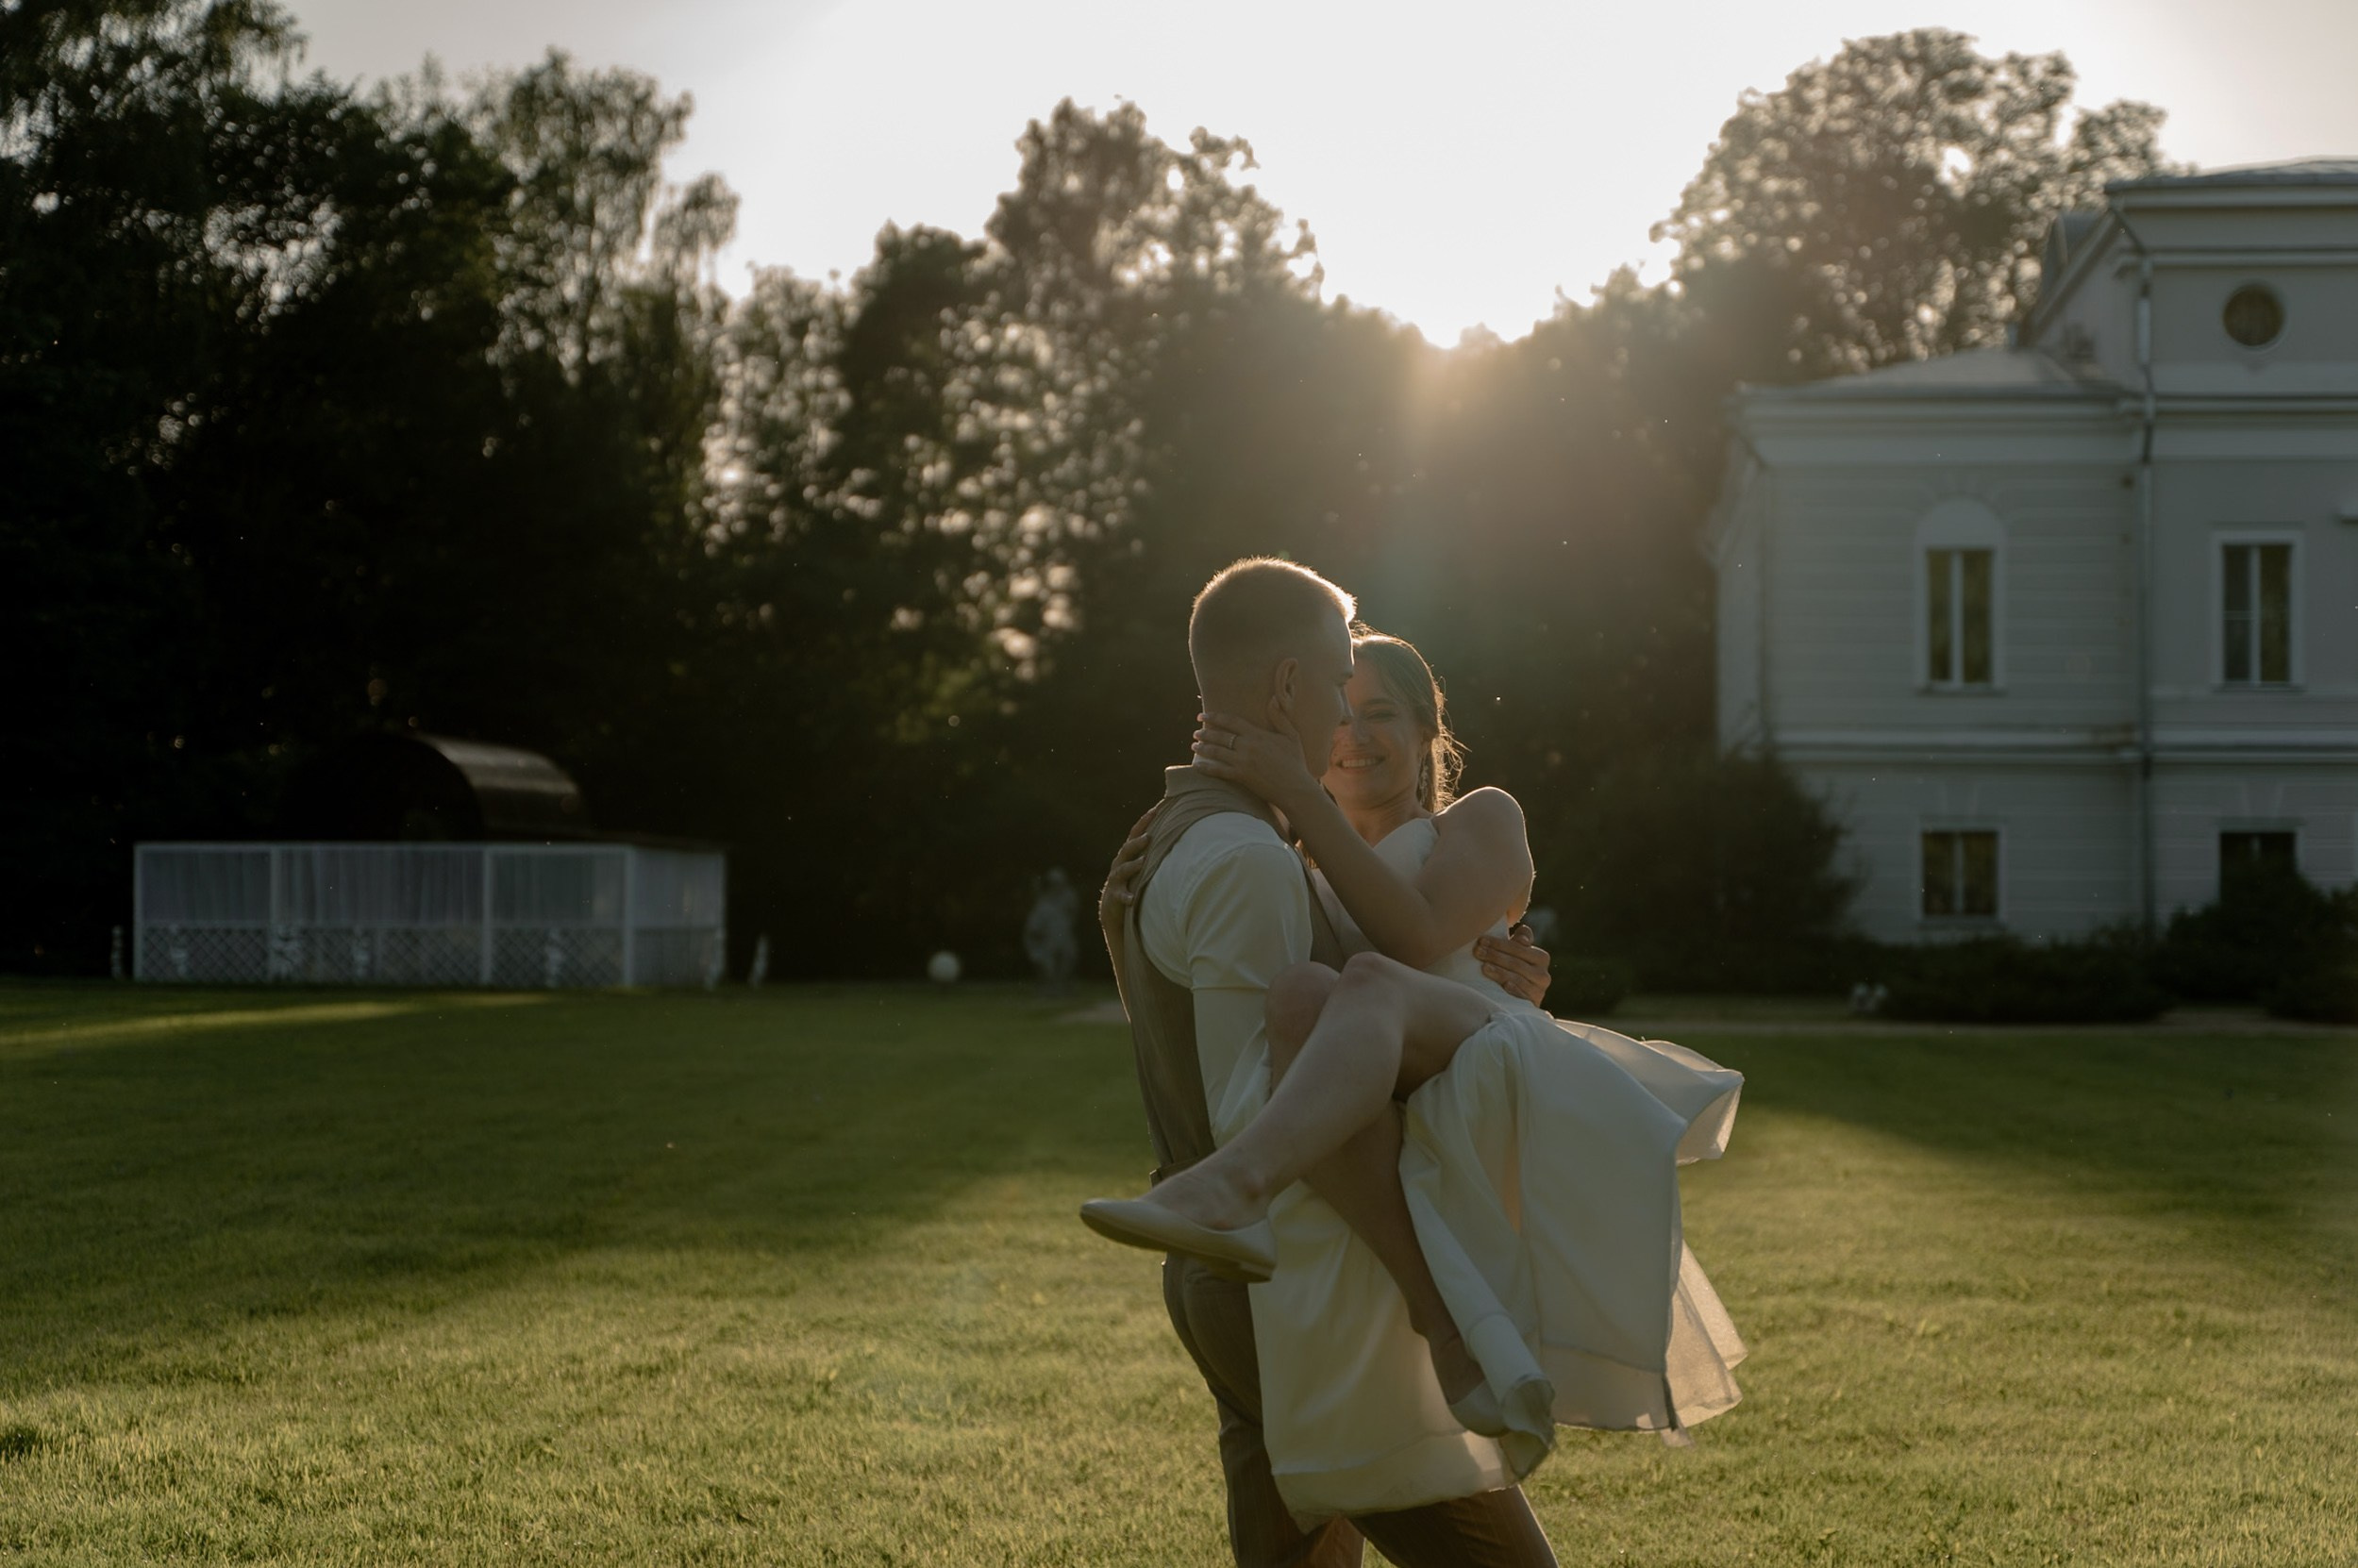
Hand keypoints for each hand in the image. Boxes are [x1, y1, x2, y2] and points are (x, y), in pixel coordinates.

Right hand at [1099, 804, 1159, 934]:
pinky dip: (1126, 896)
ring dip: (1133, 866)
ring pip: (1123, 870)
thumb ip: (1154, 849)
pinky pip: (1121, 896)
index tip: (1155, 809)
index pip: (1135, 833)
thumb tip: (1177, 833)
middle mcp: (1120, 863)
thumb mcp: (1141, 863)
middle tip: (1148, 837)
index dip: (1144, 821)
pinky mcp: (1115, 896)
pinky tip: (1132, 899)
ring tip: (1143, 862)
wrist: (1112, 906)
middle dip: (1137, 842)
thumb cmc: (1133, 881)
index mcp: (1128, 853)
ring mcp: (1116, 879)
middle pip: (1127, 849)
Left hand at [1190, 710, 1323, 813]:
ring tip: (1194, 745)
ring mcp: (1242, 762)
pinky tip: (1197, 765)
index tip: (1203, 716)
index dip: (1215, 717)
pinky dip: (1206, 768)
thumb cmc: (1295, 762)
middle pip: (1220, 736)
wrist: (1295, 788)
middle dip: (1205, 733)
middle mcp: (1247, 746)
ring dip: (1202, 748)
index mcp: (1258, 734)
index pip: (1231, 721)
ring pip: (1216, 752)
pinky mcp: (1240, 776)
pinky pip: (1218, 771)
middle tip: (1196, 732)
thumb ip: (1280, 718)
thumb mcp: (1291, 736)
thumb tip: (1272, 699)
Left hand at [1474, 923, 1550, 1006]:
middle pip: (1516, 963)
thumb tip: (1522, 937)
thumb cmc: (1512, 969)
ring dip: (1500, 972)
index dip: (1499, 943)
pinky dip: (1514, 990)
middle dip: (1495, 956)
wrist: (1515, 999)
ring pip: (1518, 978)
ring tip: (1484, 967)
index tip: (1481, 940)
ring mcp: (1539, 991)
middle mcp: (1543, 975)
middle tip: (1478, 952)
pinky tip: (1504, 986)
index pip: (1518, 948)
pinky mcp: (1533, 1005)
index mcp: (1541, 958)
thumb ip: (1521, 938)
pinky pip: (1523, 997)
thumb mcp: (1516, 953)